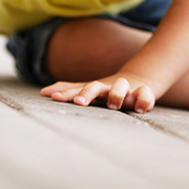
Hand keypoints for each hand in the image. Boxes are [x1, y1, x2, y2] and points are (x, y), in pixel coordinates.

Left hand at [40, 74, 156, 113]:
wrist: (139, 80)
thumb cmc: (108, 90)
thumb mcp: (89, 90)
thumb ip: (69, 91)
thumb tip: (42, 92)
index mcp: (95, 88)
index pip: (78, 89)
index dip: (67, 94)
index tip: (55, 99)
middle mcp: (109, 87)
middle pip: (97, 86)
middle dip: (88, 93)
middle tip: (80, 102)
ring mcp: (127, 90)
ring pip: (122, 86)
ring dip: (117, 93)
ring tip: (112, 104)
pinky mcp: (144, 94)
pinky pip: (146, 95)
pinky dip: (144, 99)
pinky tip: (139, 108)